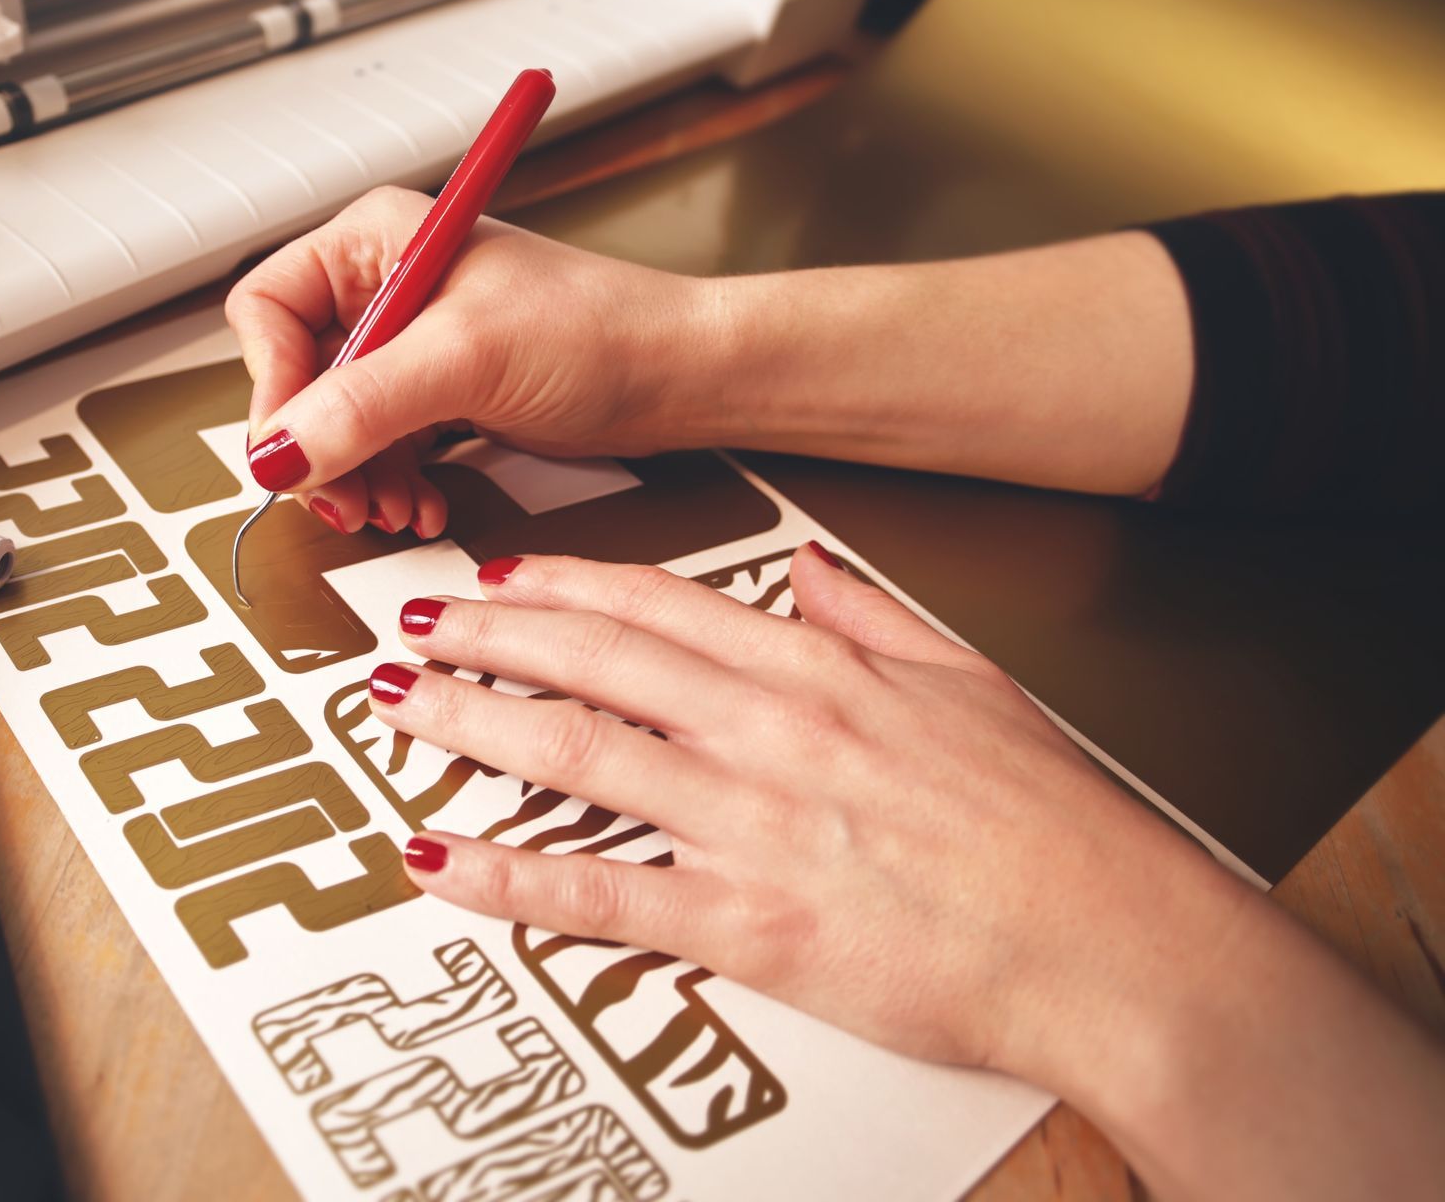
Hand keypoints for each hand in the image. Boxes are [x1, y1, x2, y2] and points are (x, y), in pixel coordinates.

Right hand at [225, 186, 713, 535]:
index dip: (273, 384)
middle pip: (295, 377)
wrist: (680, 376)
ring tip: (392, 511)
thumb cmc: (599, 328)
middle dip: (317, 447)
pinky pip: (379, 447)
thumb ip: (362, 405)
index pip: (269, 311)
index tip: (296, 448)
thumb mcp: (466, 359)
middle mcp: (383, 287)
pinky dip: (389, 484)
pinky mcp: (439, 394)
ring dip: (354, 478)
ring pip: (334, 423)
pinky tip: (421, 505)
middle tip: (341, 500)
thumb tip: (277, 451)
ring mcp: (411, 345)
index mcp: (374, 241)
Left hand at [368, 544, 1248, 1081]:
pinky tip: (444, 856)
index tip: (501, 574)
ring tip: (402, 704)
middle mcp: (772, 732)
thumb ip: (873, 619)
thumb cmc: (1056, 829)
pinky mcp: (751, 926)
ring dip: (473, 722)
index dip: (562, 584)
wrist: (1114, 945)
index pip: (659, 604)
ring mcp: (753, 825)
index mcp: (821, 670)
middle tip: (416, 620)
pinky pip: (600, 893)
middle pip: (595, 660)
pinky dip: (509, 872)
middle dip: (487, 633)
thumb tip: (809, 571)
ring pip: (578, 752)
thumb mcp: (969, 685)